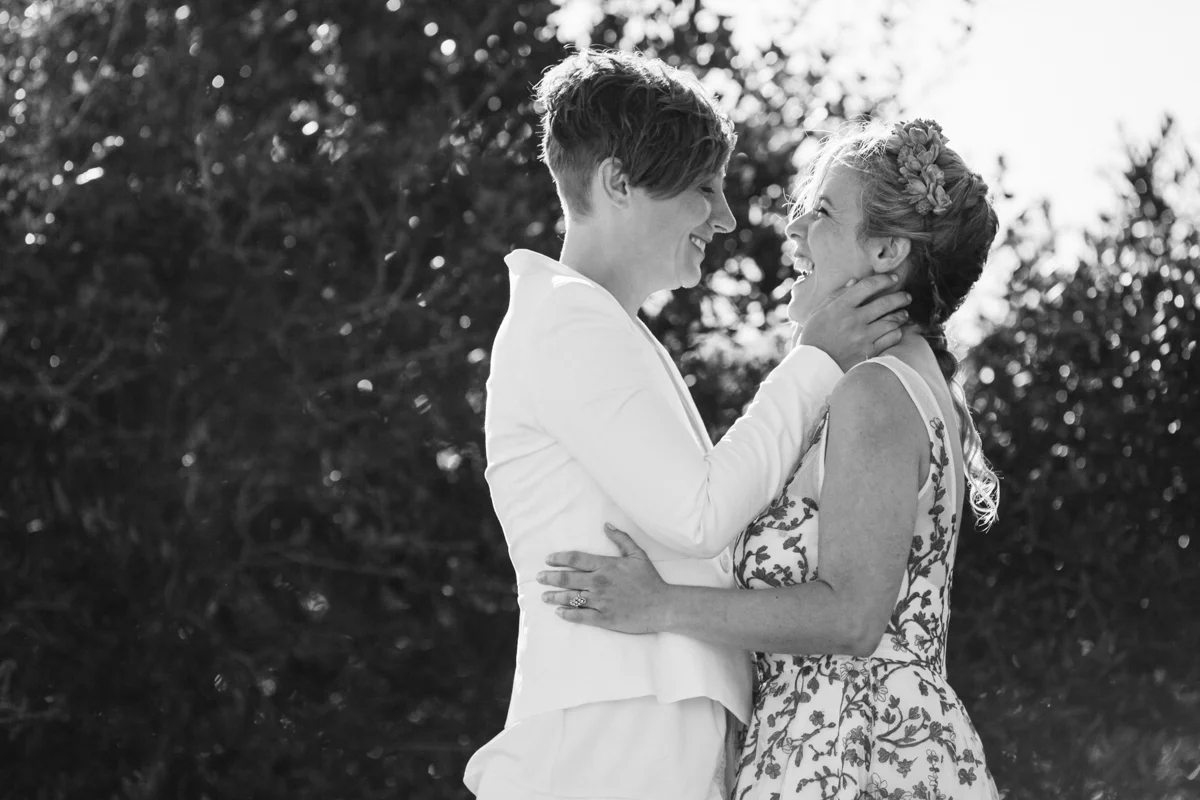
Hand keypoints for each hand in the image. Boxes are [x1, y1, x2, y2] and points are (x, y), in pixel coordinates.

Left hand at [537, 524, 669, 634]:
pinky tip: (558, 613)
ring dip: (554, 596)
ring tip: (544, 596)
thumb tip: (607, 525)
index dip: (559, 558)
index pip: (575, 559)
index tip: (548, 560)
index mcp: (605, 566)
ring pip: (570, 597)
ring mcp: (600, 601)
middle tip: (539, 577)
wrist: (662, 606)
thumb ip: (621, 539)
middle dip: (550, 577)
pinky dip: (567, 614)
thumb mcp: (637, 555)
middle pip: (567, 578)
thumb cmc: (650, 580)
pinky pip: (579, 616)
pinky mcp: (603, 618)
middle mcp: (599, 582)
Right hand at [798, 275, 909, 370]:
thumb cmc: (813, 338)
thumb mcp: (818, 313)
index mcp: (840, 307)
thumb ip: (836, 295)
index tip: (893, 278)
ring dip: (901, 316)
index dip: (884, 280)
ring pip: (892, 321)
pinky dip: (896, 333)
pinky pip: (891, 339)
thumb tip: (854, 281)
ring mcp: (863, 337)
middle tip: (906, 296)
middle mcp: (853, 320)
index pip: (867, 286)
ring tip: (903, 314)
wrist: (813, 367)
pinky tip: (896, 331)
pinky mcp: (868, 353)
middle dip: (900, 297)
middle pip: (885, 303)